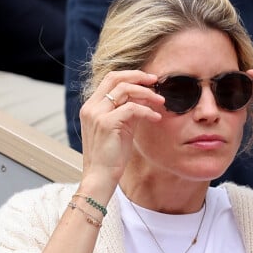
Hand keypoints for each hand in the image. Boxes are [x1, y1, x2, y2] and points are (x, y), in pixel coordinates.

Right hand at [78, 70, 163, 198]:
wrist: (100, 177)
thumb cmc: (111, 155)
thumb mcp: (120, 127)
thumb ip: (128, 110)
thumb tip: (146, 97)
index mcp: (91, 106)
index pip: (110, 79)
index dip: (131, 75)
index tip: (149, 79)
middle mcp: (91, 107)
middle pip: (115, 78)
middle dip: (138, 76)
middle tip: (156, 81)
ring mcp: (97, 114)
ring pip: (125, 90)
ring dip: (147, 93)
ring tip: (161, 102)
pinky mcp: (106, 123)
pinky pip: (132, 108)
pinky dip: (147, 111)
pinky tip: (156, 118)